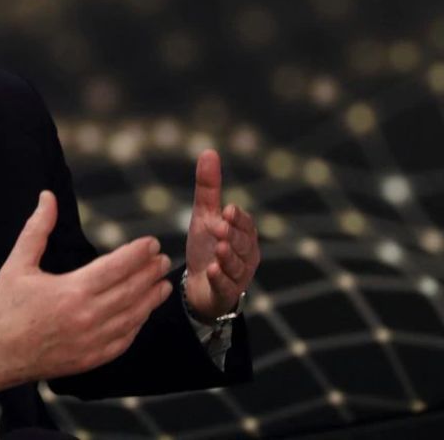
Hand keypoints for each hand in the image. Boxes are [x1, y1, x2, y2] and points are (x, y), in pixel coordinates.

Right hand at [0, 190, 172, 419]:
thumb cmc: (3, 308)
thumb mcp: (17, 263)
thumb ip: (37, 229)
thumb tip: (47, 196)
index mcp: (72, 290)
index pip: (118, 267)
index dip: (138, 253)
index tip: (152, 243)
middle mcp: (87, 317)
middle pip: (132, 290)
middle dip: (151, 273)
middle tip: (163, 259)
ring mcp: (91, 342)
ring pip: (133, 317)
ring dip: (151, 299)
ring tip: (164, 285)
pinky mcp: (90, 360)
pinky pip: (123, 341)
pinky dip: (137, 325)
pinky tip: (142, 314)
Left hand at [184, 150, 259, 320]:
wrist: (197, 284)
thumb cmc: (205, 246)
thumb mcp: (204, 215)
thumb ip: (208, 187)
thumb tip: (209, 151)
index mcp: (244, 234)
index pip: (245, 224)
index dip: (238, 218)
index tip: (227, 210)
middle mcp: (246, 255)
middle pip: (244, 244)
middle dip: (233, 236)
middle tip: (221, 228)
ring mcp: (238, 276)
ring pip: (237, 265)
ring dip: (228, 257)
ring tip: (219, 249)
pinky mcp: (226, 293)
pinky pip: (227, 287)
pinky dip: (221, 279)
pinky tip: (213, 271)